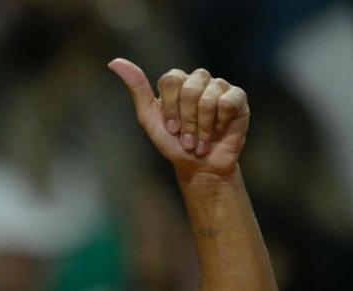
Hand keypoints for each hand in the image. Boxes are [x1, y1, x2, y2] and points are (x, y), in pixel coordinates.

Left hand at [109, 59, 248, 178]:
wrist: (200, 167)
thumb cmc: (174, 144)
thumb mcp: (149, 120)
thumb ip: (137, 90)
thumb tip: (114, 62)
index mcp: (177, 82)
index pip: (170, 80)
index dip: (170, 108)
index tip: (171, 129)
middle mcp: (198, 79)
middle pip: (190, 89)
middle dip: (187, 122)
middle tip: (187, 139)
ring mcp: (219, 86)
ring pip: (208, 98)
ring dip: (202, 128)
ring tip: (201, 141)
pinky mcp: (238, 97)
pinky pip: (228, 102)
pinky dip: (220, 124)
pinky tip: (218, 132)